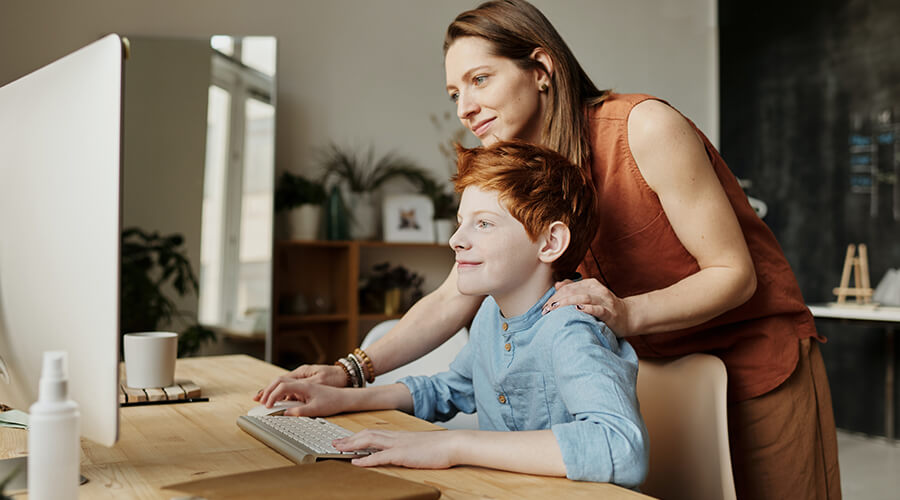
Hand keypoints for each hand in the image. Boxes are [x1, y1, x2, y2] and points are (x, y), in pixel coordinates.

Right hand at [253, 364, 346, 402]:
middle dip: (267, 390)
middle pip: (279, 381)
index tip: (267, 407)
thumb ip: (300, 411)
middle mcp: (302, 381)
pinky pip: (288, 387)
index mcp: (304, 384)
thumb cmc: (332, 401)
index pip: (282, 387)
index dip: (272, 396)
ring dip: (272, 390)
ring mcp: (303, 383)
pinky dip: (279, 393)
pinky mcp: (304, 387)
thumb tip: (285, 414)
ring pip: (283, 383)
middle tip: (257, 400)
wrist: (345, 396)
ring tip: (261, 400)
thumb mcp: (316, 409)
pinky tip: (276, 401)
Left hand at [334, 429, 458, 468]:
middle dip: (349, 439)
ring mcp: (398, 444)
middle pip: (367, 434)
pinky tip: (356, 462)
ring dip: (352, 445)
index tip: (346, 439)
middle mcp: (396, 437)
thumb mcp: (420, 446)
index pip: (374, 432)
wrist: (453, 444)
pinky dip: (366, 459)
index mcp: (400, 435)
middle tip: (334, 443)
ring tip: (338, 449)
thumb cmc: (440, 447)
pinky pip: (380, 456)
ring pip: (369, 441)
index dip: (358, 435)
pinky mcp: (403, 454)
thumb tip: (400, 452)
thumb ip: (408, 447)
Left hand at [542, 278, 632, 335]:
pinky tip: (578, 309)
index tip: (544, 307)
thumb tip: (557, 285)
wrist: (628, 316)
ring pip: (584, 297)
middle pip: (573, 291)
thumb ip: (574, 289)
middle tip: (546, 310)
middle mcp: (597, 290)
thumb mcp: (590, 295)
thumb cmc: (605, 307)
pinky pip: (598, 309)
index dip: (554, 296)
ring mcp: (605, 301)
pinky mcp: (610, 313)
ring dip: (568, 302)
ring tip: (556, 309)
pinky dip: (588, 309)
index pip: (568, 287)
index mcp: (591, 284)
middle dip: (558, 300)